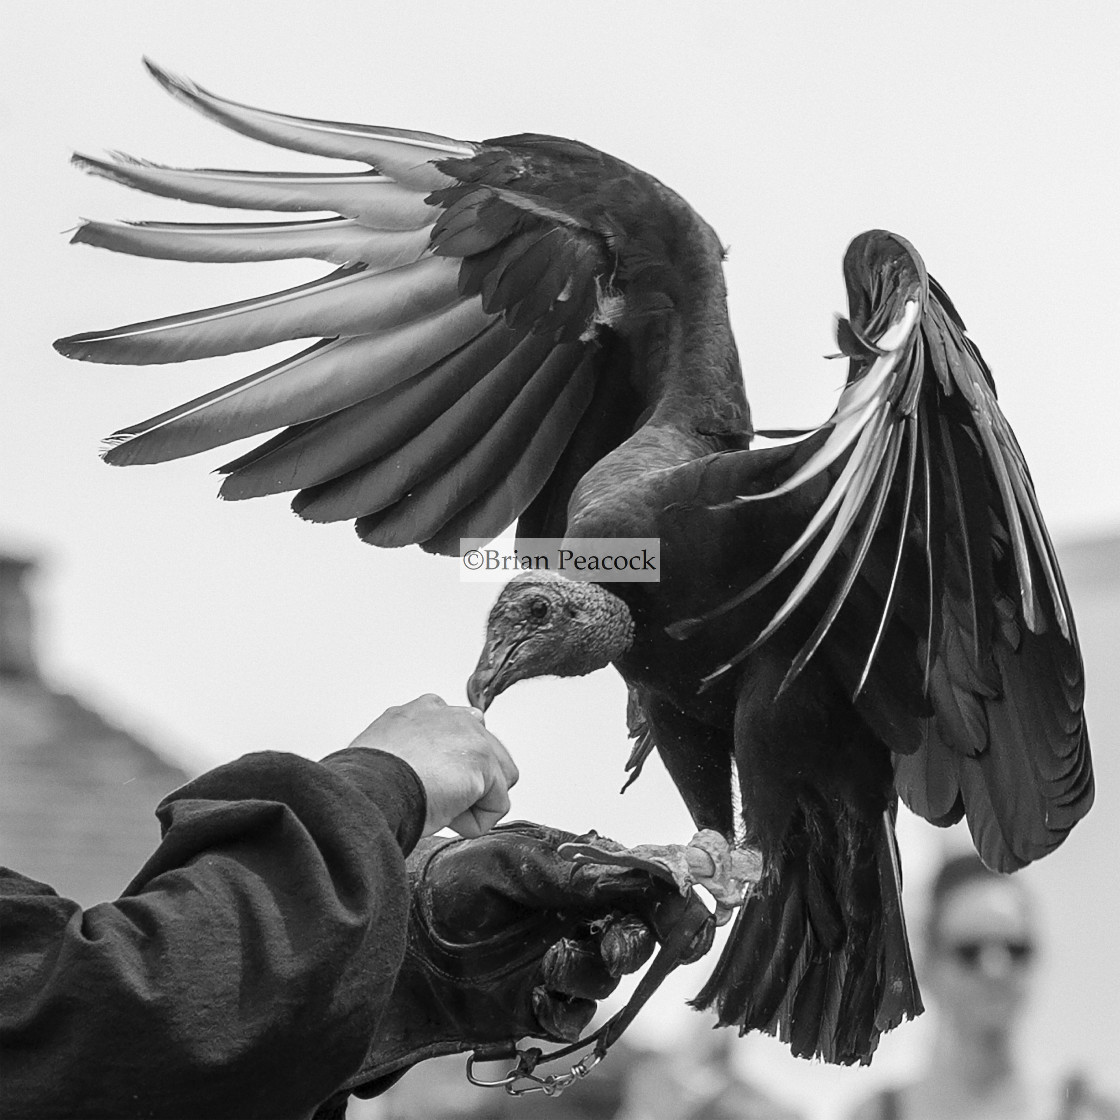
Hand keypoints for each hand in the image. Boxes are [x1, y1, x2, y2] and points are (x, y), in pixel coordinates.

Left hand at [345, 823, 714, 1093]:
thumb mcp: (509, 861)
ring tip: (559, 957)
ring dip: (593, 968)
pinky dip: (566, 1004)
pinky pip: (570, 1015)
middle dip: (639, 938)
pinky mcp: (534, 1006)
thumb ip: (570, 872)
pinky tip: (544, 986)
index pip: (635, 885)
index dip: (663, 892)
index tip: (679, 896)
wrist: (394, 930)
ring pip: (606, 976)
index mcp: (575, 877)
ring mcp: (556, 964)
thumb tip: (632, 875)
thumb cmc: (448, 881)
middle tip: (622, 940)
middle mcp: (574, 920)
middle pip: (633, 934)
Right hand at [351, 695, 517, 837]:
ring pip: (498, 779)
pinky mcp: (484, 763)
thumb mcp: (384, 751)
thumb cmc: (366, 779)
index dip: (450, 769)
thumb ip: (411, 749)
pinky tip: (446, 818)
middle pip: (485, 755)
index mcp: (425, 709)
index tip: (427, 783)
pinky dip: (475, 822)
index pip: (460, 735)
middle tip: (434, 799)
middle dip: (469, 783)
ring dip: (475, 801)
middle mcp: (452, 715)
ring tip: (441, 808)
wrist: (368, 788)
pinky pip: (497, 805)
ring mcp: (472, 736)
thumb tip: (420, 772)